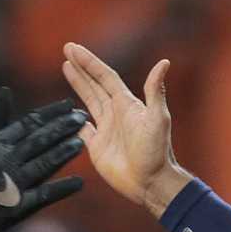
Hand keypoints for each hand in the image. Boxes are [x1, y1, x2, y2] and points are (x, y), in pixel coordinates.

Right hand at [0, 87, 86, 231]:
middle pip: (38, 141)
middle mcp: (4, 161)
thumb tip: (6, 91)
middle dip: (61, 128)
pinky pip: (42, 196)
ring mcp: (11, 185)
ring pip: (42, 165)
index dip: (51, 113)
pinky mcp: (16, 207)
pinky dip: (60, 189)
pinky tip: (79, 183)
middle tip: (82, 117)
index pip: (28, 124)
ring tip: (82, 141)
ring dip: (63, 153)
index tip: (69, 104)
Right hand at [61, 43, 190, 216]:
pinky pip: (82, 128)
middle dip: (81, 67)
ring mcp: (106, 129)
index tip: (73, 49)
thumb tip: (164, 62)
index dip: (89, 62)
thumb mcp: (158, 118)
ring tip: (66, 67)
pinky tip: (67, 111)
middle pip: (94, 84)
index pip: (104, 76)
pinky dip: (74, 119)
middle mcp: (116, 113)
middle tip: (66, 49)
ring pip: (88, 100)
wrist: (151, 183)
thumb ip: (156, 91)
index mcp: (127, 104)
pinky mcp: (97, 146)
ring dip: (78, 84)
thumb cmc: (156, 152)